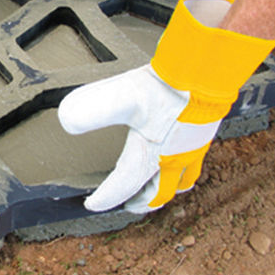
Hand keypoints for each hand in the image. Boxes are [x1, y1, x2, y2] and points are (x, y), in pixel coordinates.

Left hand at [58, 0, 274, 213]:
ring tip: (156, 187)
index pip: (124, 186)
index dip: (105, 198)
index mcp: (151, 158)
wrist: (208, 70)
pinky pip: (195, 162)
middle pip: (158, 193)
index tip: (92, 204)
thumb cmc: (168, 87)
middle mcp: (174, 159)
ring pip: (182, 182)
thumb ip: (92, 111)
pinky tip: (177, 155)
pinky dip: (183, 168)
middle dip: (142, 201)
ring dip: (166, 188)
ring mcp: (193, 148)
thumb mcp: (121, 98)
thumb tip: (66, 121)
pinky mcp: (205, 133)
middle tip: (129, 204)